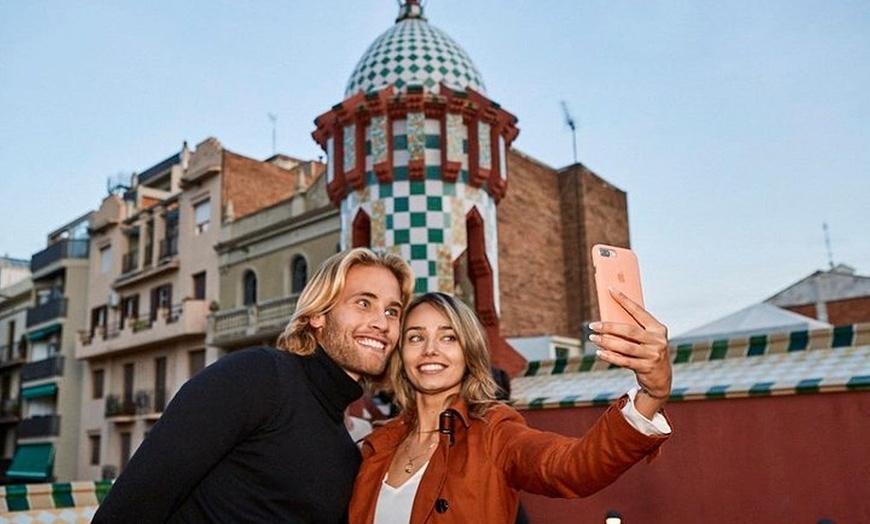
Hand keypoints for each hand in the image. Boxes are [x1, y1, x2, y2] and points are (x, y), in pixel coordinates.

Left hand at [589, 288, 670, 417]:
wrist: (661, 378)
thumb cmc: (648, 352)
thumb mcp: (646, 338)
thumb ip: (633, 329)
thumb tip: (607, 319)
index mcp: (658, 328)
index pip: (639, 311)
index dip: (624, 300)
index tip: (610, 289)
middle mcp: (658, 340)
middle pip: (630, 330)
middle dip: (609, 326)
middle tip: (593, 325)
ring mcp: (653, 355)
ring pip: (625, 346)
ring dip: (606, 342)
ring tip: (593, 338)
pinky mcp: (647, 368)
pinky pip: (624, 361)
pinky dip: (610, 356)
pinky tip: (599, 353)